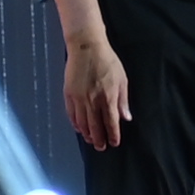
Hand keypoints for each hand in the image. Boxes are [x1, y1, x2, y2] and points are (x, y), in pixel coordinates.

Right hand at [61, 34, 130, 151]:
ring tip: (90, 140)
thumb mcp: (122, 79)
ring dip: (87, 134)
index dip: (113, 135)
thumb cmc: (107, 61)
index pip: (111, 122)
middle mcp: (93, 101)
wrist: (86, 47)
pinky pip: (71, 113)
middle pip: (95, 126)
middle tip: (101, 147)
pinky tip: (78, 128)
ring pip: (82, 122)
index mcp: (108, 97)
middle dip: (99, 139)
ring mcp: (79, 98)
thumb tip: (126, 117)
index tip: (114, 142)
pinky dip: (75, 123)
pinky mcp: (69, 93)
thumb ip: (123, 100)